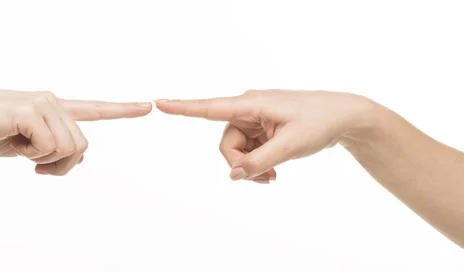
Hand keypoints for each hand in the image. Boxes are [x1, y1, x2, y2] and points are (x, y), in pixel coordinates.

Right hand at [0, 89, 151, 175]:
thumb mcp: (29, 145)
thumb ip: (55, 147)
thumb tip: (82, 158)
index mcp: (56, 108)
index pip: (95, 109)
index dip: (122, 110)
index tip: (147, 106)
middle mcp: (54, 101)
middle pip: (81, 146)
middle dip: (62, 165)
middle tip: (37, 168)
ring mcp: (44, 103)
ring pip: (69, 148)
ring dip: (45, 160)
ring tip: (22, 151)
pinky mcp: (30, 110)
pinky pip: (48, 146)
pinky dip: (32, 155)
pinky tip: (15, 143)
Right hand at [156, 90, 375, 182]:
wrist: (343, 117)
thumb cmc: (319, 122)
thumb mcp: (289, 146)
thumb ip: (258, 162)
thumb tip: (233, 175)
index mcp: (251, 104)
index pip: (210, 107)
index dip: (183, 108)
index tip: (159, 103)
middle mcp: (248, 108)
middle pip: (226, 143)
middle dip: (240, 164)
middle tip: (264, 178)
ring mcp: (255, 118)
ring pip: (237, 149)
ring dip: (251, 166)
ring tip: (273, 176)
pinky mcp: (262, 127)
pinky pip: (249, 149)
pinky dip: (258, 163)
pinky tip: (273, 171)